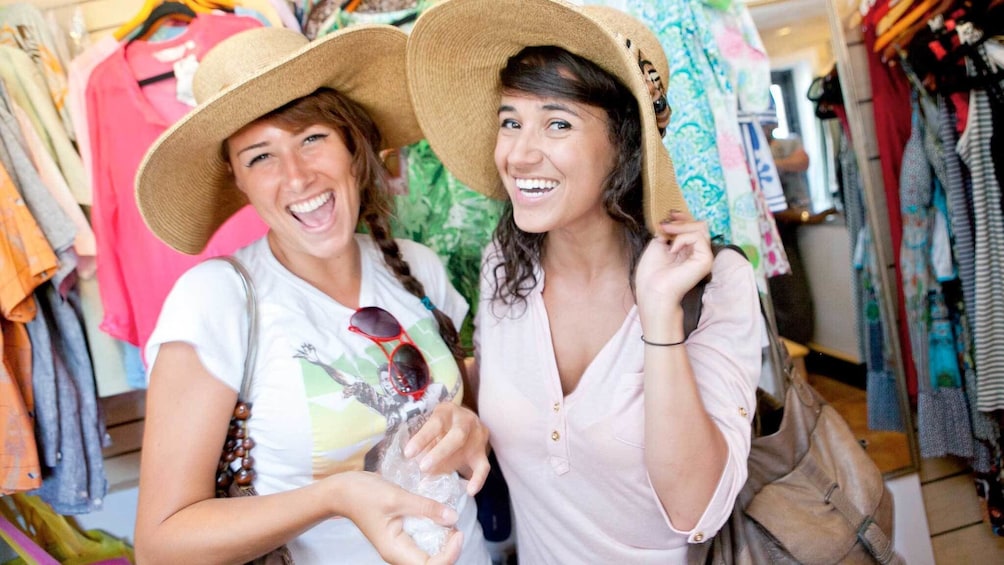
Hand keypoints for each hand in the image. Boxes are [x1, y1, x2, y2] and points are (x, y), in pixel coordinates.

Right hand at [339, 471, 462, 563]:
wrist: (342, 490)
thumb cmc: (364, 494)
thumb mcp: (397, 497)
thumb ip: (426, 508)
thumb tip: (453, 518)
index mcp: (395, 550)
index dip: (450, 554)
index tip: (458, 532)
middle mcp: (398, 553)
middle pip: (432, 563)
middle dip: (449, 549)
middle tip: (456, 526)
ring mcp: (399, 545)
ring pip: (429, 554)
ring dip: (443, 541)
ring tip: (449, 521)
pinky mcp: (401, 535)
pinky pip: (422, 541)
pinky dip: (434, 532)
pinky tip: (439, 517)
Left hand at [405, 402, 489, 496]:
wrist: (461, 423)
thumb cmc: (438, 429)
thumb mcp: (430, 430)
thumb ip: (423, 445)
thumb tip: (409, 467)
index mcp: (447, 411)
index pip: (435, 424)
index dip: (422, 439)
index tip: (408, 453)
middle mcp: (465, 420)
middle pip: (456, 436)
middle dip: (439, 453)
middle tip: (423, 467)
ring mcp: (477, 435)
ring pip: (468, 449)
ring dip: (451, 465)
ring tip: (435, 480)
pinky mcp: (483, 452)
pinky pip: (484, 467)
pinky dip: (478, 479)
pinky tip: (470, 491)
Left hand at [634, 211, 712, 315]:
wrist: (653, 290)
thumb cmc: (652, 273)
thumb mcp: (658, 244)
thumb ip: (669, 232)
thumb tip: (673, 220)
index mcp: (688, 250)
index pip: (694, 227)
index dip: (684, 218)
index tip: (671, 213)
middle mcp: (698, 253)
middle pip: (700, 225)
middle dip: (681, 221)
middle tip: (664, 226)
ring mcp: (704, 256)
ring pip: (701, 228)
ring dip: (680, 228)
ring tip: (667, 237)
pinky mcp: (706, 260)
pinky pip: (698, 237)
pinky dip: (683, 239)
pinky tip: (673, 250)